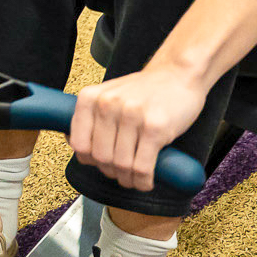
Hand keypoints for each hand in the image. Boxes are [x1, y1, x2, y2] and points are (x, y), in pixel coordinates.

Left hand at [67, 64, 209, 193]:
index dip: (90, 161)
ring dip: (129, 180)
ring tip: (136, 178)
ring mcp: (131, 115)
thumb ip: (92, 119)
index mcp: (90, 98)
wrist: (178, 74)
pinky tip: (146, 181)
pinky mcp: (155, 127)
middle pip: (100, 158)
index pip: (79, 144)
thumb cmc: (143, 91)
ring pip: (121, 165)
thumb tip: (79, 151)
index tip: (102, 163)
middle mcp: (107, 104)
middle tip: (123, 173)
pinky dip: (143, 182)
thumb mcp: (109, 96)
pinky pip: (142, 167)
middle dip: (112, 172)